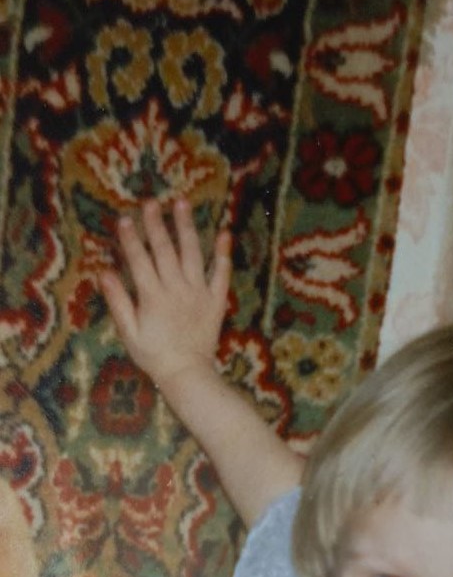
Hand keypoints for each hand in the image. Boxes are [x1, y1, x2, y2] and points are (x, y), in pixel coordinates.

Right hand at [99, 198, 230, 390]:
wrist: (188, 374)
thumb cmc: (154, 356)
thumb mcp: (129, 333)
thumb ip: (118, 302)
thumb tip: (104, 273)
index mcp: (152, 296)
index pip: (139, 260)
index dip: (130, 239)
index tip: (124, 219)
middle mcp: (176, 289)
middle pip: (165, 250)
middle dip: (156, 224)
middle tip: (151, 202)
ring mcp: (199, 293)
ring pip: (192, 254)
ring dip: (186, 227)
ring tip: (182, 203)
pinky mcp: (216, 301)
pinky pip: (221, 274)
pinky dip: (222, 254)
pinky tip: (224, 233)